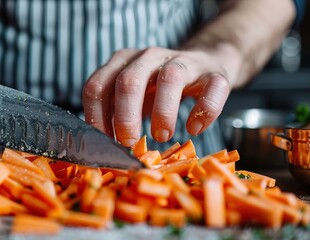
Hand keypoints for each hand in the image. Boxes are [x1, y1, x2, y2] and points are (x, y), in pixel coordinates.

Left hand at [83, 47, 231, 146]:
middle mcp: (148, 56)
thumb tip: (104, 149)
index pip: (98, 86)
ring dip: (163, 112)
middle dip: (125, 116)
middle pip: (129, 81)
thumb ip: (116, 115)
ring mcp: (182, 61)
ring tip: (162, 136)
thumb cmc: (159, 88)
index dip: (97, 117)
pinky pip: (212, 88)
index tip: (104, 143)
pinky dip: (204, 111)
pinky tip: (194, 129)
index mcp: (122, 62)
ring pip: (170, 78)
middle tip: (129, 143)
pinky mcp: (213, 72)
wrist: (205, 64)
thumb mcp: (132, 98)